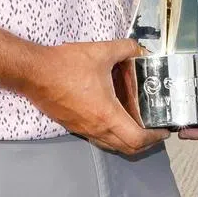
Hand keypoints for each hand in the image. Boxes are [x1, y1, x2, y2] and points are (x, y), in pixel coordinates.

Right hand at [25, 39, 165, 155]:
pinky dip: (112, 134)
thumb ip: (124, 48)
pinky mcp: (73, 126)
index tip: (164, 129)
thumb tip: (138, 48)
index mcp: (106, 114)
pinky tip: (113, 115)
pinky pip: (98, 138)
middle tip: (154, 129)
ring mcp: (83, 129)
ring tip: (137, 123)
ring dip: (127, 140)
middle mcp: (96, 128)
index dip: (154, 137)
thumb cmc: (66, 65)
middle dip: (145, 143)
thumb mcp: (100, 51)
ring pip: (111, 145)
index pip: (136, 139)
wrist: (33, 73)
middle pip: (127, 149)